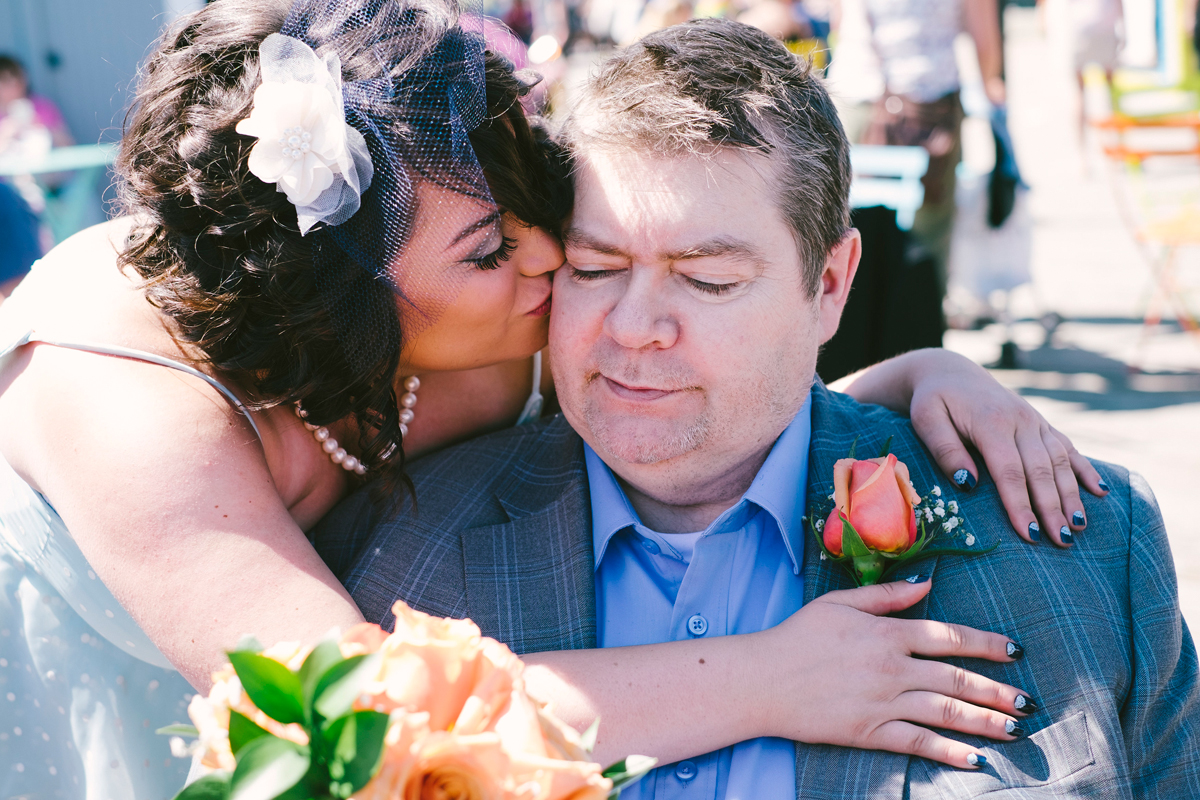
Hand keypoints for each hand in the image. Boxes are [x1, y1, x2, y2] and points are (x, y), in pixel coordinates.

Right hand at [754, 579, 1030, 768]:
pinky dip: (950, 751)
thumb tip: (927, 585)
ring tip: (1014, 728)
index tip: (1013, 650)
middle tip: (1027, 701)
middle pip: (957, 679)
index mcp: (886, 632)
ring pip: (946, 712)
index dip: (986, 644)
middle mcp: (892, 668)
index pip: (949, 637)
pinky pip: (919, 743)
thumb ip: (886, 595)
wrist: (762, 680)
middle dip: (997, 691)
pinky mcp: (869, 732)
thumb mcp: (839, 602)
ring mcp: (882, 702)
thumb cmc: (797, 636)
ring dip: (985, 721)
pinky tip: (976, 758)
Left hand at [906, 350, 1105, 546]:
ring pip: (1060, 461)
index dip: (1020, 504)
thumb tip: (968, 483)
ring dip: (1072, 495)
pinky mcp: (1041, 423)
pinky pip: (1068, 447)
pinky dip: (1085, 469)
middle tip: (1061, 541)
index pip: (1009, 471)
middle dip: (1052, 507)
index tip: (1029, 535)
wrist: (949, 372)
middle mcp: (1019, 420)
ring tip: (1078, 527)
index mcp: (991, 422)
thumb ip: (945, 449)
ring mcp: (1034, 420)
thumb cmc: (933, 401)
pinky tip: (1101, 491)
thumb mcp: (926, 420)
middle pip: (1040, 470)